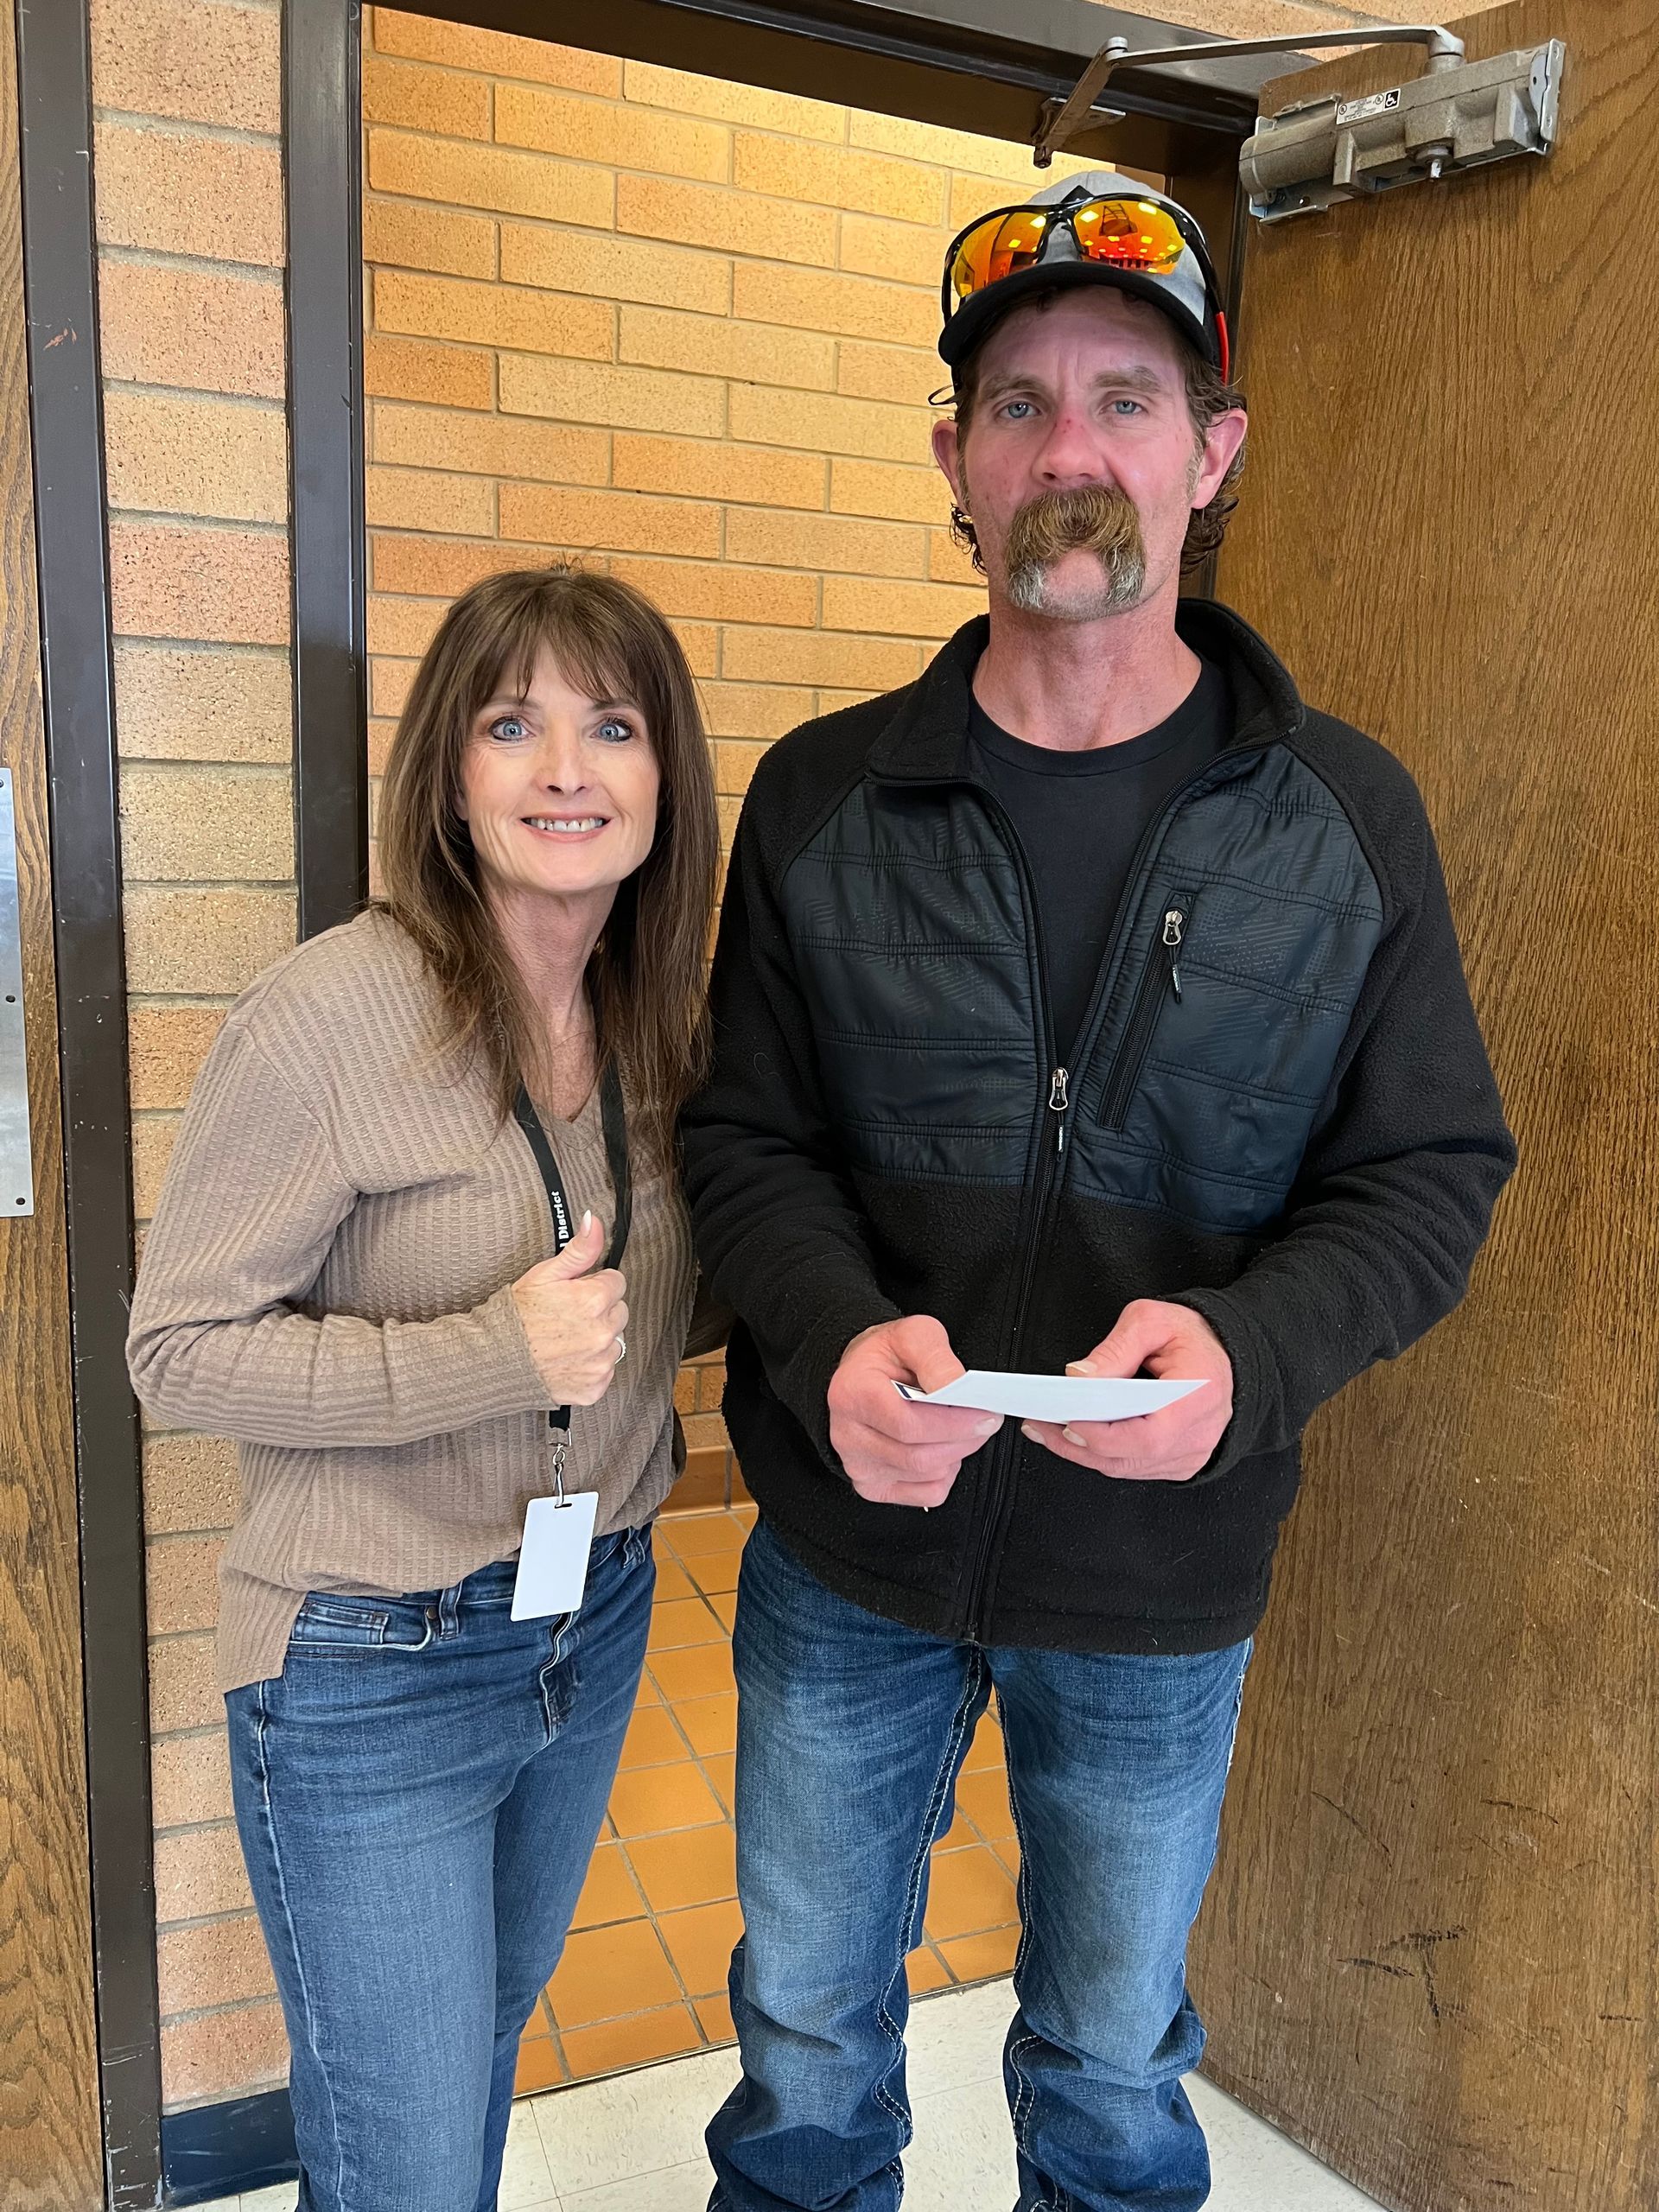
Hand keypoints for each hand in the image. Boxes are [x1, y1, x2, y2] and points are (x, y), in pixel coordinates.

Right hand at [510, 1211, 628, 1407]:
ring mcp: (600, 1362)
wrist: (493, 1360)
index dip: (594, 1285)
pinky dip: (590, 1367)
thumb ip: (579, 1249)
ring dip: (597, 1340)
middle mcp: (604, 1332)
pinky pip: (605, 1371)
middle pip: (620, 1312)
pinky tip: (567, 1360)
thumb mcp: (545, 1274)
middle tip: (568, 1317)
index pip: (617, 1282)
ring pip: (615, 1342)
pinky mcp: (595, 1387)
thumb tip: (594, 1221)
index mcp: (595, 1299)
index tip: (575, 1294)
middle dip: (600, 1311)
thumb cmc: (516, 1316)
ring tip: (566, 1340)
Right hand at [827, 1315, 1001, 1507]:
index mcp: (852, 1394)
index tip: (985, 1414)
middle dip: (963, 1440)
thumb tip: (958, 1388)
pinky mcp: (873, 1485)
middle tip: (985, 1421)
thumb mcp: (914, 1335)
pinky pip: (925, 1494)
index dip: (955, 1424)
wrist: (863, 1372)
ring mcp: (858, 1465)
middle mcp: (847, 1435)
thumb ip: (937, 1359)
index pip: (909, 1425)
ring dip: (955, 1454)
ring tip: (960, 1429)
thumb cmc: (886, 1355)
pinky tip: (939, 1447)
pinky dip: (944, 1474)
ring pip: (925, 1476)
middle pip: (919, 1456)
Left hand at [1022, 1299, 1231, 1483]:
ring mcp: (1192, 1453)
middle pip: (1131, 1456)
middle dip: (1079, 1445)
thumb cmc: (1193, 1336)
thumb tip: (1079, 1377)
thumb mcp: (1151, 1321)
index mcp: (1198, 1395)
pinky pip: (1135, 1468)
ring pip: (1127, 1467)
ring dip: (1084, 1453)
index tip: (1067, 1420)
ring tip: (1048, 1430)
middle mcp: (1199, 1432)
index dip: (1103, 1435)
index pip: (1148, 1435)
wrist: (1225, 1351)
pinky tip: (1078, 1438)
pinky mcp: (1181, 1461)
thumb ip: (1115, 1348)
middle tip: (1042, 1425)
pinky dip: (1103, 1456)